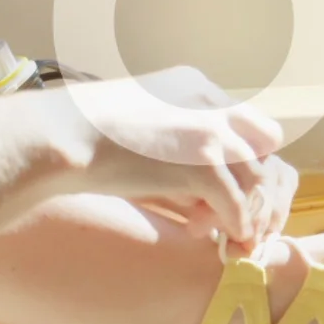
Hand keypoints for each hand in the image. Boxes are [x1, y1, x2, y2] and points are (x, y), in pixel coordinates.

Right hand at [16, 70, 295, 251]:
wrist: (60, 135)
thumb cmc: (84, 132)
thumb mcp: (143, 118)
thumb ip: (175, 138)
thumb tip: (195, 183)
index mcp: (195, 85)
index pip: (244, 121)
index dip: (239, 158)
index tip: (223, 186)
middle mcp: (210, 102)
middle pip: (264, 145)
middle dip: (256, 181)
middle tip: (238, 212)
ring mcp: (209, 132)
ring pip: (257, 177)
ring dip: (245, 210)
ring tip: (221, 232)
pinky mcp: (202, 164)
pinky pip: (237, 204)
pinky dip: (234, 225)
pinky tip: (220, 238)